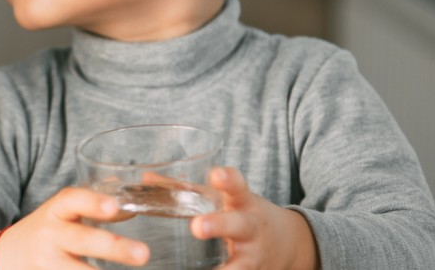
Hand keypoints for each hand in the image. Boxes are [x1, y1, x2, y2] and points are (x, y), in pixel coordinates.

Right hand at [0, 187, 149, 269]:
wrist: (7, 255)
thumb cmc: (47, 230)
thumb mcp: (63, 212)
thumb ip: (94, 206)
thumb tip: (131, 204)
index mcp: (56, 210)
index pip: (72, 200)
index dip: (93, 202)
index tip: (115, 207)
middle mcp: (50, 235)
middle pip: (81, 240)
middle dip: (113, 247)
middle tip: (143, 254)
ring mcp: (48, 262)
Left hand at [191, 167, 318, 269]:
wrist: (287, 243)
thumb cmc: (242, 214)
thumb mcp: (223, 198)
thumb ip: (186, 189)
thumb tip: (147, 178)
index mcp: (243, 202)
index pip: (238, 186)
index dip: (228, 180)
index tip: (216, 173)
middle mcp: (251, 228)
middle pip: (238, 224)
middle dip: (219, 225)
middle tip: (197, 227)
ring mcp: (253, 255)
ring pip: (241, 263)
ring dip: (226, 269)